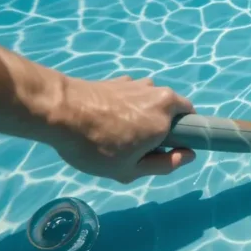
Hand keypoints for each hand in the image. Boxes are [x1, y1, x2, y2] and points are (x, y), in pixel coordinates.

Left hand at [48, 76, 196, 182]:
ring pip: (152, 101)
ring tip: (118, 132)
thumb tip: (189, 155)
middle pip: (173, 109)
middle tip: (138, 146)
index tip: (164, 150)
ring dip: (145, 114)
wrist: (58, 112)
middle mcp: (157, 95)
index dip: (182, 136)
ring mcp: (138, 84)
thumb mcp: (131, 170)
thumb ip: (165, 164)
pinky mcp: (119, 80)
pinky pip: (134, 95)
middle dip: (163, 125)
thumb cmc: (95, 147)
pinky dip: (127, 106)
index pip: (192, 120)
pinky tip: (106, 119)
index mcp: (166, 117)